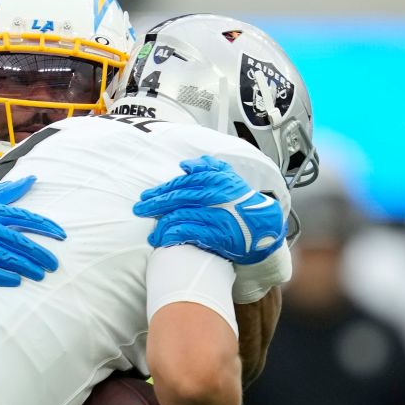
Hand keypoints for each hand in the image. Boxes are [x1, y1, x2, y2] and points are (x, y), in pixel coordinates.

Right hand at [0, 176, 65, 286]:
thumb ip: (7, 191)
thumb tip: (33, 179)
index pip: (23, 216)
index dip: (44, 226)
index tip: (61, 235)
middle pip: (15, 239)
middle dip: (37, 252)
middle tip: (54, 264)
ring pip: (1, 254)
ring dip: (23, 265)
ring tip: (40, 274)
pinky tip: (14, 281)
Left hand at [134, 156, 285, 264]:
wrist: (265, 228)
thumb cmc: (245, 203)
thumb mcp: (231, 180)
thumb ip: (210, 169)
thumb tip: (187, 165)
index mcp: (217, 181)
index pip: (182, 183)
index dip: (162, 190)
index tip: (146, 196)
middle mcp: (215, 196)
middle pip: (178, 198)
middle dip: (155, 204)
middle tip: (139, 209)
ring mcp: (216, 215)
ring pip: (181, 215)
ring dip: (162, 225)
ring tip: (152, 233)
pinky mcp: (218, 233)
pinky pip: (190, 232)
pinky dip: (174, 235)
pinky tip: (164, 239)